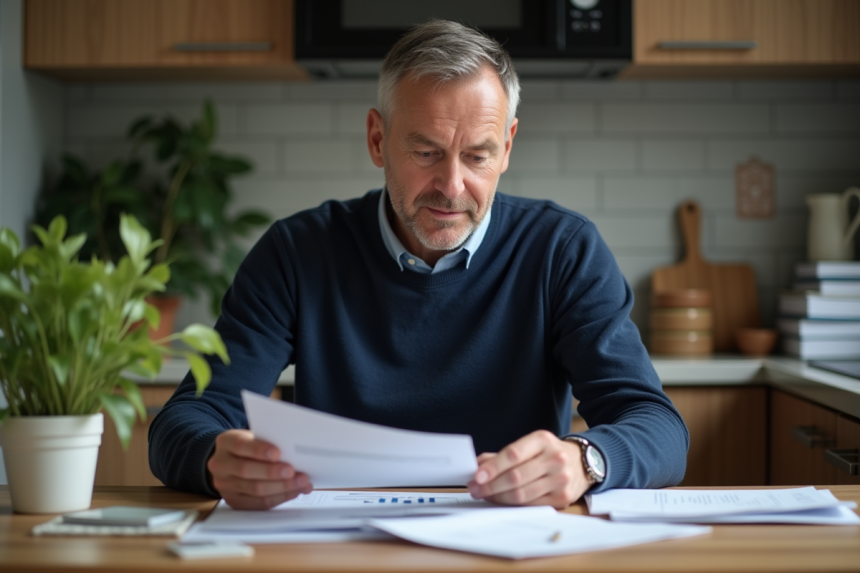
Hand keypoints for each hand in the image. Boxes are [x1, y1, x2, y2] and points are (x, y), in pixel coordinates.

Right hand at [206, 429, 312, 509]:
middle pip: (246, 471)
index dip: (259, 450)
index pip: (240, 445)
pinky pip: (258, 503)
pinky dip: (279, 498)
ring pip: (254, 489)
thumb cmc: (249, 446)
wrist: (230, 460)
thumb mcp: (253, 437)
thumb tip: (294, 453)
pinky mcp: (234, 501)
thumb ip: (268, 442)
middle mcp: (221, 464)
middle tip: (293, 472)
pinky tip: (293, 492)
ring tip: (301, 483)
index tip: (277, 453)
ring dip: (282, 487)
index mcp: (226, 442)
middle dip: (272, 472)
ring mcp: (225, 485)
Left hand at [467, 430, 590, 508]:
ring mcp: (560, 479)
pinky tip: (503, 500)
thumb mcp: (530, 445)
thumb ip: (503, 455)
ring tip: (485, 494)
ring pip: (522, 494)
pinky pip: (531, 504)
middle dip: (491, 485)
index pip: (513, 454)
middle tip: (475, 488)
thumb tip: (477, 466)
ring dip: (499, 496)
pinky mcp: (563, 498)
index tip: (477, 475)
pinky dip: (513, 504)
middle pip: (516, 477)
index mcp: (543, 440)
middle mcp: (554, 459)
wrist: (581, 462)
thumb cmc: (549, 453)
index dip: (493, 467)